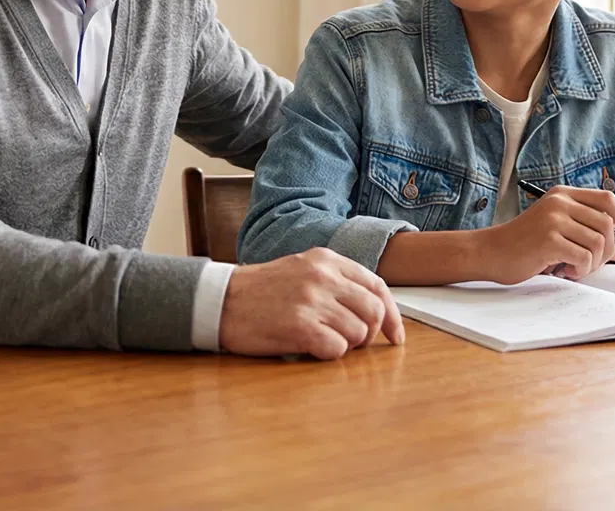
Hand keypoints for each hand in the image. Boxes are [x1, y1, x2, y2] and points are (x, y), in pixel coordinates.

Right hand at [220, 247, 404, 359]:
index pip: (377, 286)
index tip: (394, 336)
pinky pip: (337, 349)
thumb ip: (335, 282)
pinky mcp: (300, 326)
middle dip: (369, 334)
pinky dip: (328, 354)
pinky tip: (309, 347)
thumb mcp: (301, 270)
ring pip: (358, 333)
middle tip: (352, 343)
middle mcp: (322, 276)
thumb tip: (374, 311)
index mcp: (325, 260)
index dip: (392, 314)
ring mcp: (311, 300)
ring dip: (345, 345)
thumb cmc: (260, 292)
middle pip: (373, 311)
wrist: (220, 301)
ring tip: (321, 341)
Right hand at [482, 186, 614, 282]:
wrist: (491, 252)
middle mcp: (559, 203)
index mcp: (561, 194)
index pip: (606, 198)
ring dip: (592, 262)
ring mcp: (553, 220)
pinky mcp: (549, 240)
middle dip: (607, 250)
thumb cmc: (523, 242)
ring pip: (598, 243)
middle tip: (590, 262)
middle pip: (607, 225)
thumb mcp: (551, 220)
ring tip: (574, 267)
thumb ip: (579, 220)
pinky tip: (565, 270)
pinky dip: (580, 269)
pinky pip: (584, 257)